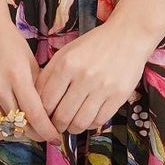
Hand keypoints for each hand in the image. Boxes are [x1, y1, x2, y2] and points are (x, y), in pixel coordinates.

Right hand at [0, 13, 60, 144]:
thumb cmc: (11, 42)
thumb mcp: (31, 62)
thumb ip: (39, 88)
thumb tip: (51, 113)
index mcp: (17, 75)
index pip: (34, 113)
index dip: (46, 130)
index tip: (55, 137)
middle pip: (19, 122)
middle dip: (35, 132)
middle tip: (44, 133)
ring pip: (4, 125)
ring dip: (18, 131)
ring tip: (29, 129)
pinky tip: (8, 129)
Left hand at [36, 14, 158, 136]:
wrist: (127, 36)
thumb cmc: (93, 45)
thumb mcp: (66, 53)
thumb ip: (48, 75)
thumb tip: (36, 101)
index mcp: (66, 64)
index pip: (46, 102)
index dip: (42, 115)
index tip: (44, 118)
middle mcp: (83, 77)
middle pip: (62, 116)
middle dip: (56, 126)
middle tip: (57, 126)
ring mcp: (103, 88)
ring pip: (80, 123)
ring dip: (73, 129)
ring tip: (71, 125)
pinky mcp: (118, 96)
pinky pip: (99, 120)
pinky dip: (90, 124)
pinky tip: (88, 118)